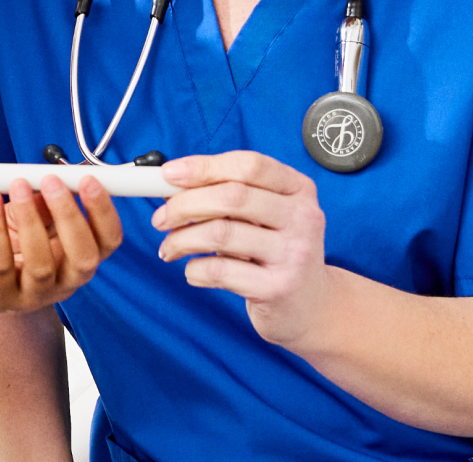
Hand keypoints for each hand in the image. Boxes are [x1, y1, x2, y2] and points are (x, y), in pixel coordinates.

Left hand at [0, 175, 122, 317]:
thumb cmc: (0, 243)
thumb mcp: (26, 215)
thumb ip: (44, 201)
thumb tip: (59, 176)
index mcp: (76, 259)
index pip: (107, 242)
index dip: (104, 212)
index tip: (89, 180)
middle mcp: (62, 283)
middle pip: (84, 258)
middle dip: (71, 216)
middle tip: (51, 182)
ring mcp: (32, 296)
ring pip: (42, 265)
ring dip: (30, 219)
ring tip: (17, 187)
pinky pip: (2, 266)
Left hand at [152, 151, 331, 344]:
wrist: (312, 306)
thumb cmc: (276, 252)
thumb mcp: (265, 217)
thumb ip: (228, 195)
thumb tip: (171, 184)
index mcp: (299, 189)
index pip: (248, 165)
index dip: (204, 166)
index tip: (168, 174)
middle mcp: (303, 218)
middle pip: (232, 196)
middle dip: (184, 204)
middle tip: (160, 218)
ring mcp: (293, 254)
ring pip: (221, 233)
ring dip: (181, 239)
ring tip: (170, 248)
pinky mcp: (278, 288)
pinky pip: (220, 271)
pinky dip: (194, 269)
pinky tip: (193, 271)